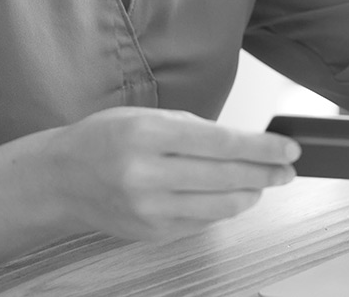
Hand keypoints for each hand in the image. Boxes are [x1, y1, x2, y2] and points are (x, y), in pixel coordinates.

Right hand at [49, 107, 299, 241]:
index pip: (221, 143)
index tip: (289, 148)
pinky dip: (222, 209)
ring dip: (250, 194)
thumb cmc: (103, 140)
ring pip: (220, 207)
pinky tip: (229, 196)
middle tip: (288, 169)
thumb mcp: (145, 116)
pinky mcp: (151, 233)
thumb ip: (194, 129)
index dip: (262, 147)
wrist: (60, 181)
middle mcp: (147, 174)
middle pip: (226, 177)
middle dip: (266, 173)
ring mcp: (149, 209)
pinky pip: (202, 222)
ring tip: (263, 183)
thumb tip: (244, 142)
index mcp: (147, 135)